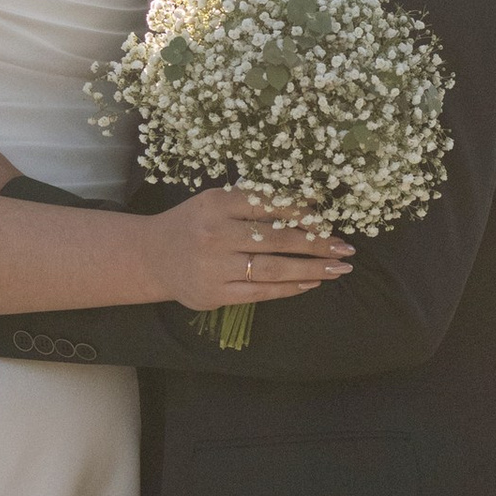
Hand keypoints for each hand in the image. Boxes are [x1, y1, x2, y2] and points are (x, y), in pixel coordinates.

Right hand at [155, 185, 352, 314]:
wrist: (151, 257)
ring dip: (310, 269)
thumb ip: (253, 201)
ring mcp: (214, 268)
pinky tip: (311, 282)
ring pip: (273, 268)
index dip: (302, 212)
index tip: (328, 218)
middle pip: (277, 239)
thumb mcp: (215, 201)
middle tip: (344, 247)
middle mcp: (214, 235)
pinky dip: (289, 288)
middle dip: (316, 243)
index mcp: (216, 204)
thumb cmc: (193, 224)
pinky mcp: (215, 294)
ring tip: (337, 268)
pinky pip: (261, 292)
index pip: (269, 206)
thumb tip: (306, 203)